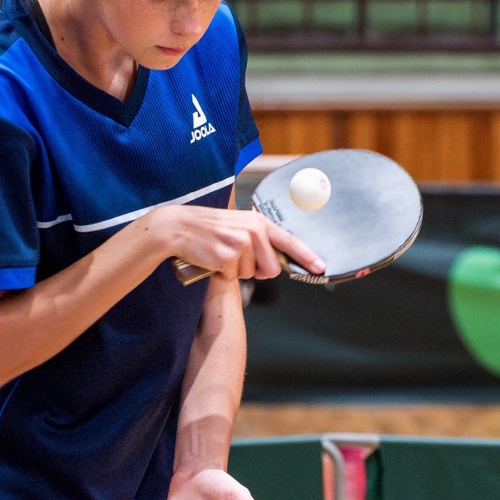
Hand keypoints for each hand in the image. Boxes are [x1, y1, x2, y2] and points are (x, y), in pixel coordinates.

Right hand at [152, 205, 323, 280]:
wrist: (179, 227)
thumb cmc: (209, 229)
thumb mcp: (238, 226)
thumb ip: (259, 239)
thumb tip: (275, 263)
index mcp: (259, 222)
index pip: (289, 241)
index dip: (306, 256)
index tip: (320, 267)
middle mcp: (254, 231)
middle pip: (271, 269)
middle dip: (256, 270)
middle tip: (236, 257)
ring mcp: (241, 244)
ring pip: (251, 274)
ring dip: (236, 271)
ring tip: (222, 254)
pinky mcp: (228, 257)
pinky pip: (233, 277)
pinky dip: (223, 273)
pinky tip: (213, 258)